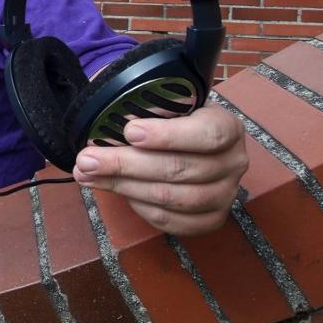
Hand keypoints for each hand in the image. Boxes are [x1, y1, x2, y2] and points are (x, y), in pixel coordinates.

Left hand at [71, 105, 247, 236]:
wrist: (188, 141)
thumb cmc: (174, 118)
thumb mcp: (167, 102)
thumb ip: (146, 104)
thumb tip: (111, 115)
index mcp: (228, 126)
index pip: (207, 134)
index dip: (168, 135)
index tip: (129, 131)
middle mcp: (233, 162)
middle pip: (181, 170)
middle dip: (127, 164)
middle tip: (88, 159)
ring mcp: (225, 194)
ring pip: (172, 199)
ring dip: (124, 187)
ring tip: (88, 175)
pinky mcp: (210, 219)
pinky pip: (171, 220)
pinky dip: (140, 206)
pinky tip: (117, 190)